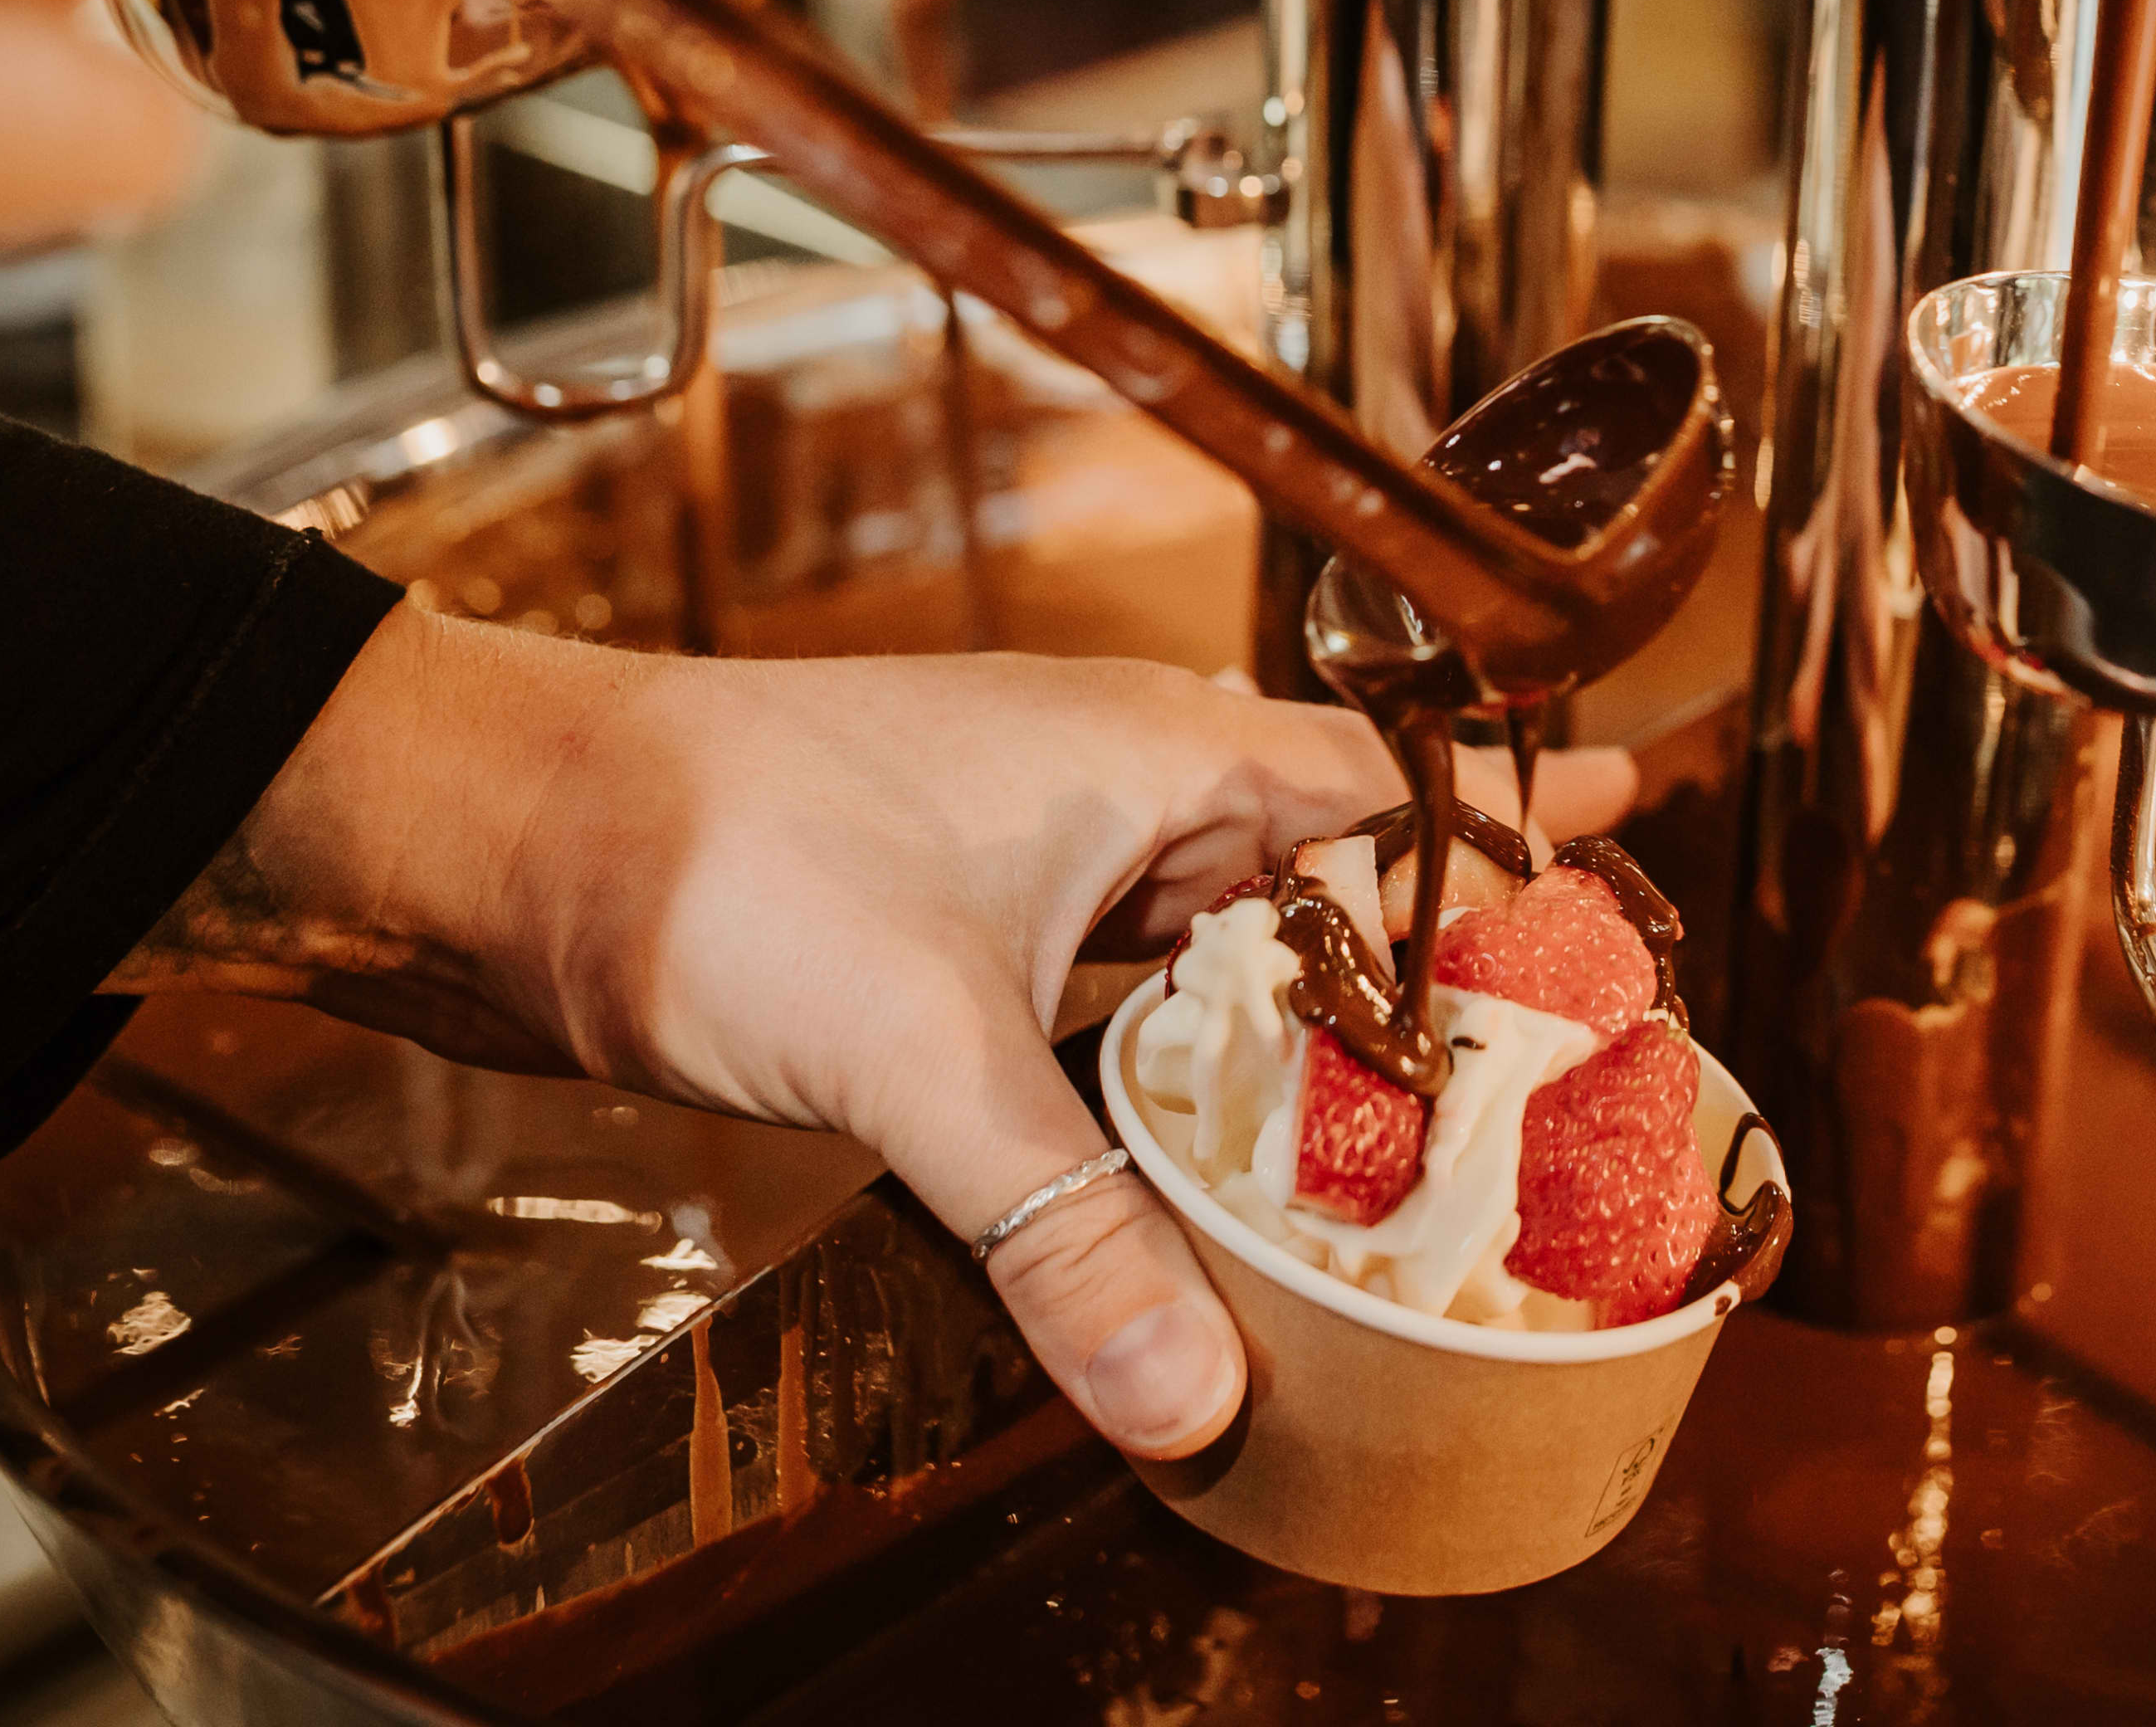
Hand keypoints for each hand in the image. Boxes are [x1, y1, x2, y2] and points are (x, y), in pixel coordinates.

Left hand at [110, 609, 1638, 1459]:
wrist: (509, 828)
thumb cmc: (712, 851)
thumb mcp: (912, 1042)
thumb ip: (1058, 1220)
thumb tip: (1191, 1397)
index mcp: (1158, 758)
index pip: (1398, 785)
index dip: (1524, 822)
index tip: (1646, 840)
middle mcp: (1118, 799)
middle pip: (1335, 872)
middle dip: (1448, 942)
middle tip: (1570, 1032)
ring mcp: (1035, 869)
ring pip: (1229, 947)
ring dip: (1319, 1016)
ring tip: (1433, 1105)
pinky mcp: (956, 942)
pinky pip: (1124, 1008)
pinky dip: (1189, 1072)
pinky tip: (1223, 1143)